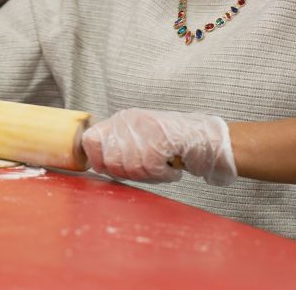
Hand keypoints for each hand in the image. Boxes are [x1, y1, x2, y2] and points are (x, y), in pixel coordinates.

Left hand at [82, 109, 236, 185]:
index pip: (90, 139)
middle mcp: (130, 121)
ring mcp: (144, 129)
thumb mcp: (139, 138)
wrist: (204, 139)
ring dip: (147, 176)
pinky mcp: (160, 139)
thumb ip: (118, 147)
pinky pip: (150, 168)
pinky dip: (162, 175)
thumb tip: (96, 164)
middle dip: (127, 174)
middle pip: (110, 160)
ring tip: (160, 168)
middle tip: (145, 171)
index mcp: (121, 120)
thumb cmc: (172, 143)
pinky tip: (170, 169)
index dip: (96, 158)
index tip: (107, 168)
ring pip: (130, 166)